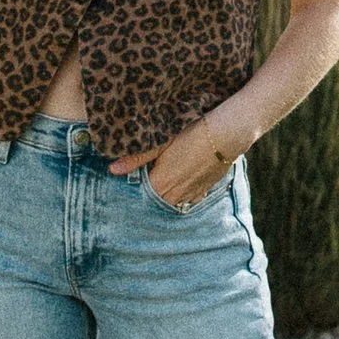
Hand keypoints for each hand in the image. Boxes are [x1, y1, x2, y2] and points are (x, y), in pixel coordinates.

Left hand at [113, 118, 238, 206]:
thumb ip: (136, 159)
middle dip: (147, 197)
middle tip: (141, 187)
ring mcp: (191, 194)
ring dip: (164, 198)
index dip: (132, 192)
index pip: (140, 197)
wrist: (225, 135)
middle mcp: (175, 194)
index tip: (126, 188)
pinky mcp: (204, 190)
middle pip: (154, 203)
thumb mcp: (161, 143)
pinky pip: (188, 200)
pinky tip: (179, 187)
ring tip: (160, 187)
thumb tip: (112, 169)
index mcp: (161, 183)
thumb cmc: (191, 134)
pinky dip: (181, 196)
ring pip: (171, 203)